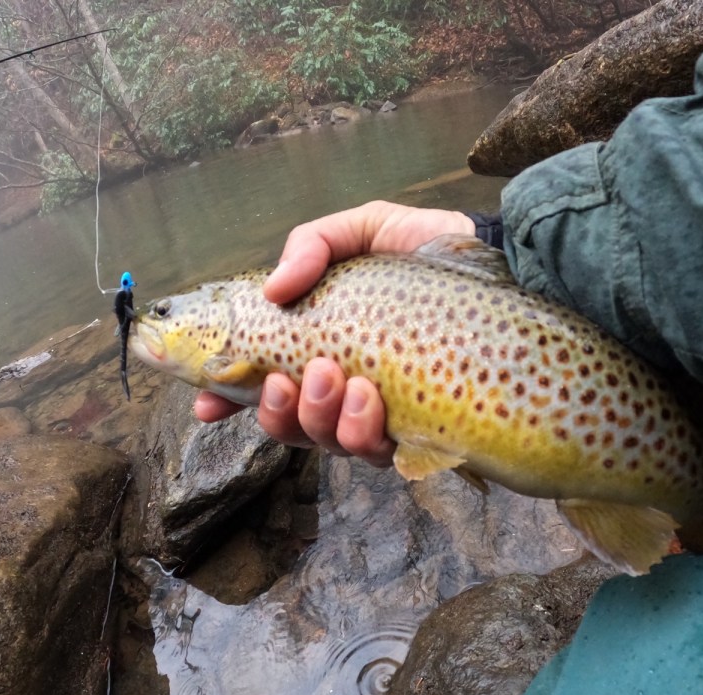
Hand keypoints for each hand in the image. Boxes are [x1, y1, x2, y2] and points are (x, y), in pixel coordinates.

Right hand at [194, 201, 474, 466]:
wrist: (497, 261)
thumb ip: (311, 246)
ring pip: (328, 443)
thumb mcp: (360, 230)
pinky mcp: (421, 432)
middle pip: (289, 427)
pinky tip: (373, 396)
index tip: (205, 405)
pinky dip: (365, 432)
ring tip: (337, 377)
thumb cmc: (426, 248)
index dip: (226, 402)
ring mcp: (381, 415)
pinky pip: (379, 454)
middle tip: (293, 376)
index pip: (263, 386)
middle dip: (278, 413)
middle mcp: (344, 389)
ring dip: (320, 418)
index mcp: (320, 346)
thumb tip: (273, 290)